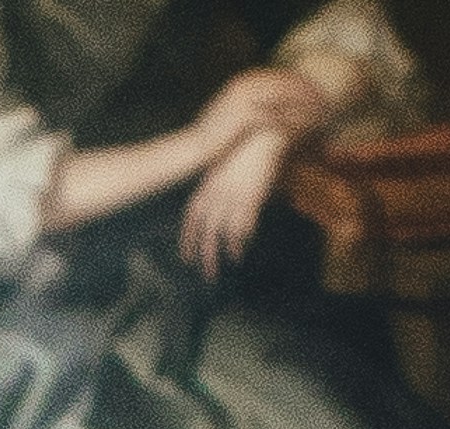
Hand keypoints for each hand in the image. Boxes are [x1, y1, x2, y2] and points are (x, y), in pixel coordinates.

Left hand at [181, 126, 293, 273]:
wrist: (262, 132)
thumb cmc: (243, 146)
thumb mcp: (220, 165)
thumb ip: (214, 186)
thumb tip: (212, 206)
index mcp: (206, 186)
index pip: (192, 219)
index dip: (189, 241)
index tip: (187, 259)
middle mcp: (216, 195)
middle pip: (207, 232)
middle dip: (207, 255)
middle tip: (208, 275)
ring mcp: (233, 197)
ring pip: (225, 232)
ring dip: (227, 250)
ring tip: (230, 263)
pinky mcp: (251, 197)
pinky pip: (244, 224)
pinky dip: (242, 239)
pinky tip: (241, 251)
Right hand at [194, 64, 332, 157]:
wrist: (189, 151)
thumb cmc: (210, 140)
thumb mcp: (231, 117)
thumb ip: (250, 108)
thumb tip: (266, 110)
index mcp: (242, 82)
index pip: (278, 77)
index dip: (299, 84)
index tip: (316, 93)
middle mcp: (245, 84)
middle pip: (285, 83)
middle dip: (308, 91)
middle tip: (327, 99)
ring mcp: (246, 99)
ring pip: (285, 98)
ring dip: (305, 104)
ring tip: (323, 113)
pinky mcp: (246, 116)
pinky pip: (277, 116)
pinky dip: (294, 121)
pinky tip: (306, 128)